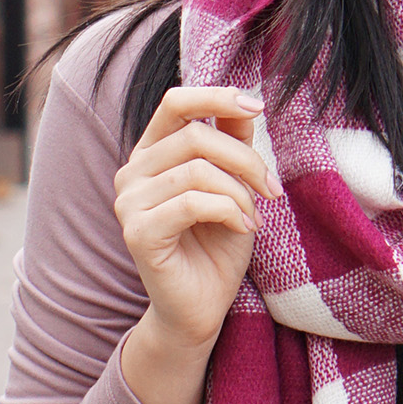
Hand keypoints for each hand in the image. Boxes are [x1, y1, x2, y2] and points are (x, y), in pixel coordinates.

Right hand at [113, 86, 279, 403]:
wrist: (202, 309)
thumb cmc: (217, 247)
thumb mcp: (234, 186)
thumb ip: (233, 144)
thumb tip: (246, 102)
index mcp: (151, 153)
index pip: (175, 102)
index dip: (216, 95)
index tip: (256, 106)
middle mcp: (132, 172)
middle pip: (194, 134)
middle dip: (246, 158)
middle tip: (273, 189)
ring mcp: (129, 203)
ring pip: (196, 169)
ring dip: (240, 191)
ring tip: (254, 215)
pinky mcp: (138, 233)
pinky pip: (191, 202)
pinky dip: (229, 210)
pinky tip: (243, 227)